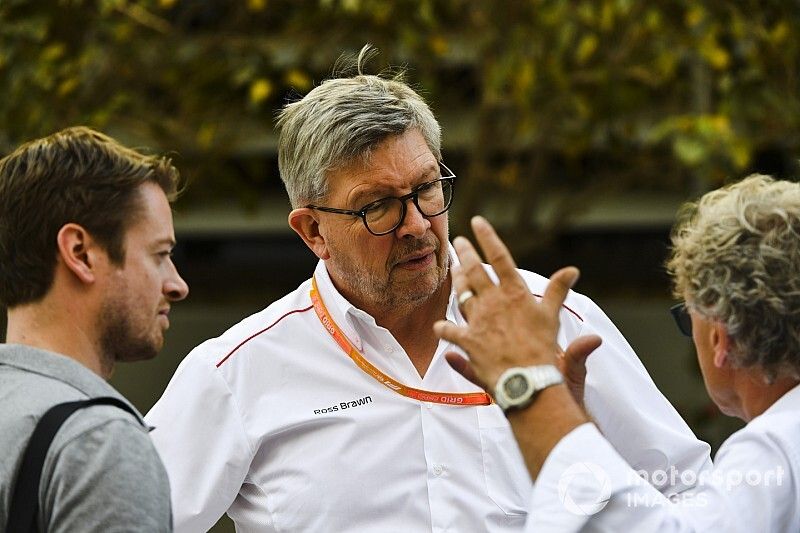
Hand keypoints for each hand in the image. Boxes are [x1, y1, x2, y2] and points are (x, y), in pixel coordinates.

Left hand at [434, 216, 588, 394]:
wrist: (528, 380)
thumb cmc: (543, 349)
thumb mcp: (552, 317)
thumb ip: (559, 292)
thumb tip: (573, 270)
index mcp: (514, 293)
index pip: (499, 258)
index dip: (488, 237)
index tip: (477, 222)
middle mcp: (493, 302)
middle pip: (474, 271)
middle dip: (464, 254)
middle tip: (457, 241)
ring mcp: (478, 320)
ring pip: (462, 293)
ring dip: (457, 280)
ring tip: (453, 269)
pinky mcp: (468, 340)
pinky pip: (450, 330)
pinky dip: (445, 329)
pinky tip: (440, 326)